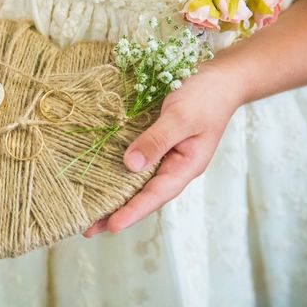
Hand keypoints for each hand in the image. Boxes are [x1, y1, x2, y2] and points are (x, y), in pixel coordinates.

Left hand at [82, 61, 243, 236]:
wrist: (219, 76)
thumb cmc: (206, 96)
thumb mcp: (181, 117)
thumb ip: (157, 140)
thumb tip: (130, 165)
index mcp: (186, 166)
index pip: (157, 195)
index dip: (133, 211)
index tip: (111, 226)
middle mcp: (173, 165)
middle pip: (143, 195)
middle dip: (117, 212)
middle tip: (86, 229)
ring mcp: (164, 154)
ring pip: (136, 181)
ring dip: (113, 195)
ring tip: (87, 211)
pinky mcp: (154, 141)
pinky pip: (134, 161)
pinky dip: (116, 170)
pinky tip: (98, 176)